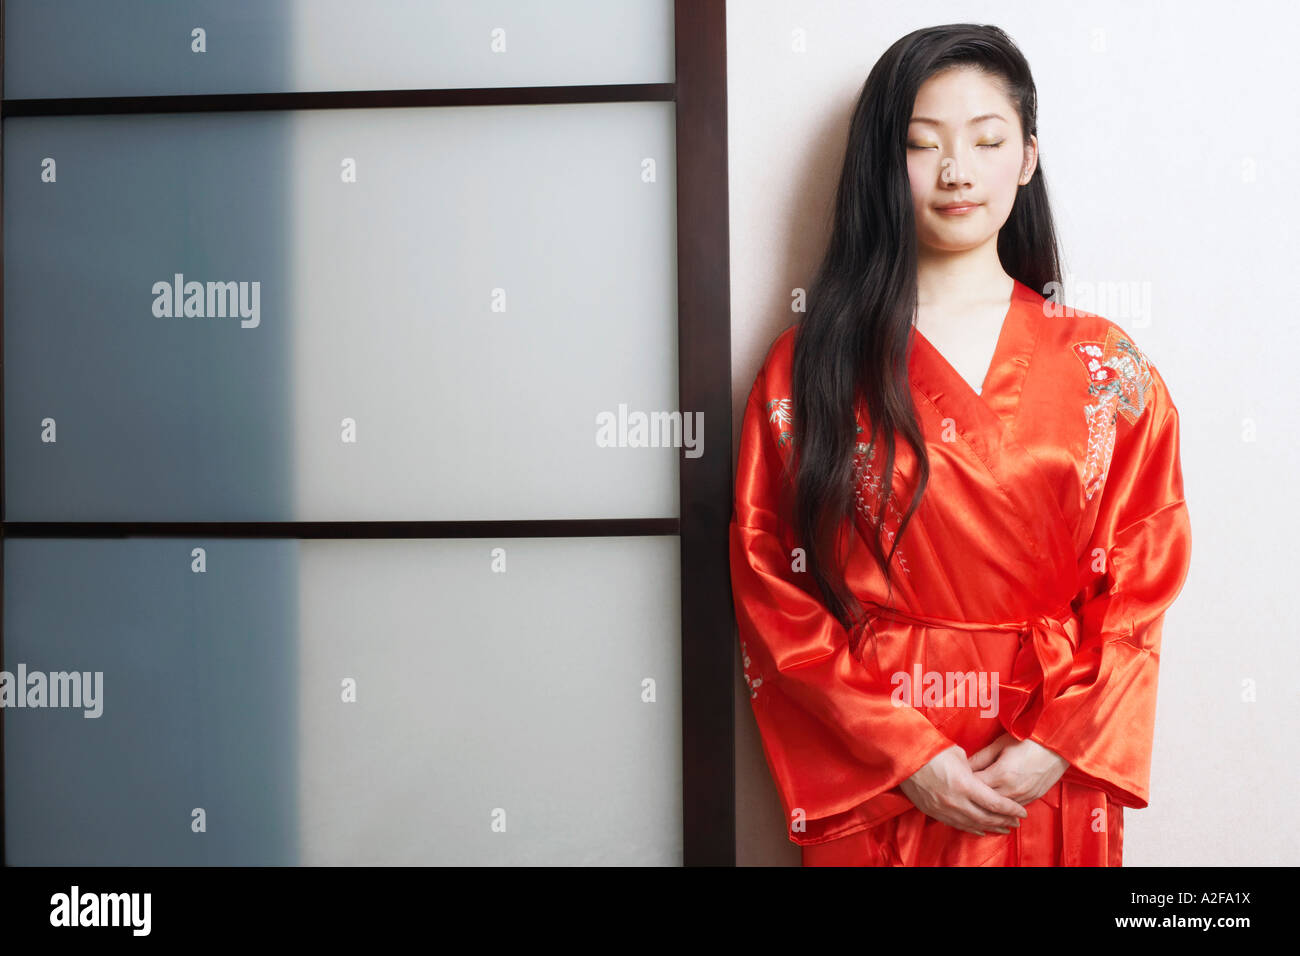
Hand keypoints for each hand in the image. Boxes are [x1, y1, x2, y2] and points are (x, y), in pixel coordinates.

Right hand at [899, 744, 1028, 835]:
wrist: (904, 756)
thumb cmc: (932, 750)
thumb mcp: (960, 755)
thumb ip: (974, 769)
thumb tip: (979, 775)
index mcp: (966, 785)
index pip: (996, 803)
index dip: (1011, 809)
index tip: (1022, 812)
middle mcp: (956, 801)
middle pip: (987, 817)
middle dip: (1004, 821)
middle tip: (1016, 822)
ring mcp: (944, 809)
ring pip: (972, 824)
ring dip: (990, 827)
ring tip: (1003, 829)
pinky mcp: (933, 811)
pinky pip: (957, 824)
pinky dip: (971, 828)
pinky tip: (980, 830)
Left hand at [968, 732, 1068, 804]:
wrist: (1058, 745)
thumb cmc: (1028, 739)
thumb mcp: (1001, 744)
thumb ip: (981, 757)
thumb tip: (964, 765)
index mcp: (1001, 774)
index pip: (974, 785)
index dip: (964, 782)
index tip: (957, 778)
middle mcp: (1012, 790)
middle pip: (985, 801)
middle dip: (973, 796)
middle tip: (963, 791)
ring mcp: (1024, 796)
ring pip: (999, 809)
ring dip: (988, 804)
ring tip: (976, 799)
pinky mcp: (1033, 798)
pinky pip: (1013, 808)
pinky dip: (1003, 807)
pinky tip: (996, 802)